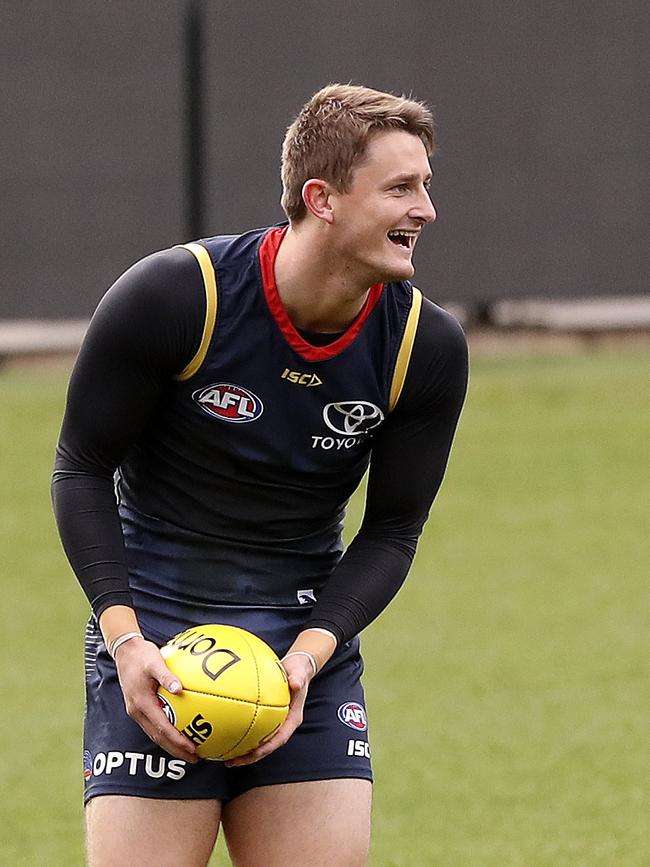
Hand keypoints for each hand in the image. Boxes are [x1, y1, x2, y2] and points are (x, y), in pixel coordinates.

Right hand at [114, 637, 197, 762]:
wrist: (125, 651)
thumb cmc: (142, 655)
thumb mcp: (155, 662)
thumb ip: (167, 676)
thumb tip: (180, 689)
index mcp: (141, 703)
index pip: (162, 728)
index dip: (177, 741)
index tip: (192, 749)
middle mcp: (137, 711)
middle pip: (158, 738)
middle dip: (175, 750)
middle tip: (194, 758)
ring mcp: (136, 711)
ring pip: (154, 734)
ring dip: (170, 745)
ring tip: (188, 752)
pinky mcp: (138, 707)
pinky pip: (153, 725)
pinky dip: (166, 733)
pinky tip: (178, 732)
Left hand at [224, 652, 313, 766]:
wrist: (298, 667)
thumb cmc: (298, 671)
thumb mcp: (299, 673)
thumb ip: (298, 679)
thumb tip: (295, 683)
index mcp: (292, 719)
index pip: (280, 739)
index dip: (267, 748)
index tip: (253, 754)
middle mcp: (283, 724)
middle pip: (267, 747)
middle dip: (250, 757)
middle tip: (232, 762)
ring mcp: (275, 722)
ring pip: (259, 741)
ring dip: (244, 751)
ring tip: (226, 758)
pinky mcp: (267, 717)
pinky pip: (254, 729)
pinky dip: (242, 734)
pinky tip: (226, 735)